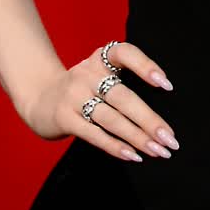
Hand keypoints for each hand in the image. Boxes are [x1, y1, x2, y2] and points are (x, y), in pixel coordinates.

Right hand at [17, 41, 177, 161]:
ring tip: (159, 151)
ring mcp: (73, 96)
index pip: (125, 53)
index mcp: (100, 59)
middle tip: (171, 139)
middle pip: (123, 97)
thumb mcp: (99, 74)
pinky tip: (134, 155)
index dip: (145, 66)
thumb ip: (124, 84)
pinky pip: (94, 134)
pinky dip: (116, 146)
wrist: (38, 97)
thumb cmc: (82, 89)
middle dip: (150, 120)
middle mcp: (87, 74)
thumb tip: (160, 117)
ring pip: (112, 119)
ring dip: (138, 137)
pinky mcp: (64, 118)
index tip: (167, 85)